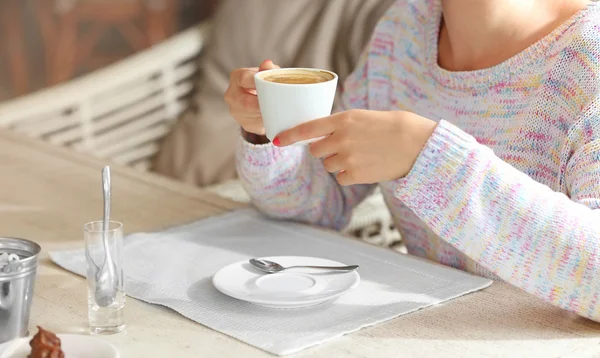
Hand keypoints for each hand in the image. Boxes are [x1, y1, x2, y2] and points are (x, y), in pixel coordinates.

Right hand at [224, 60, 278, 135]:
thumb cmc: (265, 83)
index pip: (244, 79)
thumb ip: (269, 69)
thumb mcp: (267, 73)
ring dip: (267, 113)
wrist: (260, 100)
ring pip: (253, 115)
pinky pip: (259, 125)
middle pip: (246, 102)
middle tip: (279, 102)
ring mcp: (236, 112)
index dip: (259, 83)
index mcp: (236, 77)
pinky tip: (276, 117)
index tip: (273, 86)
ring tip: (280, 109)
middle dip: (263, 103)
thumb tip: (267, 64)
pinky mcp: (246, 124)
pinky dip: (269, 121)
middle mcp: (231, 95)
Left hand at [273, 110, 437, 184]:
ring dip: (338, 163)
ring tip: (361, 156)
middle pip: (316, 150)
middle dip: (324, 150)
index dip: (289, 136)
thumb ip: (344, 124)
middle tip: (343, 148)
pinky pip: (341, 178)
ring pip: (328, 165)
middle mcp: (341, 138)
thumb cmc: (396, 126)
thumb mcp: (366, 116)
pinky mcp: (356, 174)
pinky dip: (349, 175)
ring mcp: (348, 157)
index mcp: (344, 119)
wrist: (418, 144)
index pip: (307, 128)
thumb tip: (326, 134)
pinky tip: (365, 167)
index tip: (277, 140)